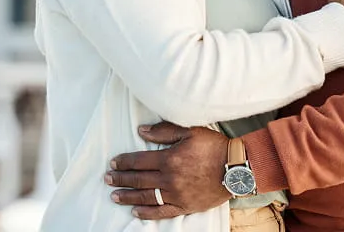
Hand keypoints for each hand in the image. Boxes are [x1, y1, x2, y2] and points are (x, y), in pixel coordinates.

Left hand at [105, 122, 230, 219]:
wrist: (236, 167)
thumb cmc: (214, 146)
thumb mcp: (190, 131)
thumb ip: (164, 131)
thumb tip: (141, 131)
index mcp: (170, 158)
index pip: (140, 160)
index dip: (125, 162)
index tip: (114, 163)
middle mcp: (169, 178)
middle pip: (139, 179)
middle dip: (121, 178)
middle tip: (107, 178)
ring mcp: (176, 194)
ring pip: (146, 197)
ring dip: (128, 196)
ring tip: (115, 195)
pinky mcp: (184, 205)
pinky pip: (161, 212)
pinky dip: (147, 213)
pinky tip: (136, 212)